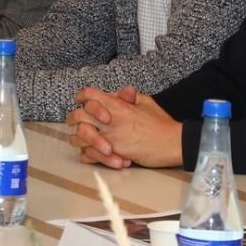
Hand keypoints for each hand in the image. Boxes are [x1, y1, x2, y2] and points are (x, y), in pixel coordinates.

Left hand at [66, 86, 183, 168]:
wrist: (172, 142)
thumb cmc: (161, 123)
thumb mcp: (146, 102)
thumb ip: (130, 96)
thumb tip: (122, 91)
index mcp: (118, 104)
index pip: (89, 94)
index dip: (81, 96)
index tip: (79, 101)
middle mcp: (111, 119)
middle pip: (78, 115)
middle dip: (73, 118)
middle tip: (75, 122)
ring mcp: (110, 137)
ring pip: (79, 137)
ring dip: (78, 138)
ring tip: (82, 140)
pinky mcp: (113, 153)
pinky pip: (88, 154)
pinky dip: (86, 154)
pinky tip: (89, 153)